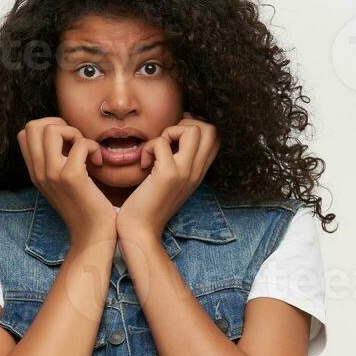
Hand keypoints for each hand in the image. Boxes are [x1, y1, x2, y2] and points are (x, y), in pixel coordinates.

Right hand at [16, 117, 116, 245]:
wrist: (92, 235)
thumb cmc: (84, 207)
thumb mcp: (60, 183)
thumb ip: (55, 161)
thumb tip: (63, 134)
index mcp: (35, 172)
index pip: (24, 133)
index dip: (47, 128)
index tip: (66, 143)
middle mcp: (38, 172)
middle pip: (32, 126)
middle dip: (58, 125)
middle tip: (75, 142)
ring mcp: (52, 174)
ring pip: (51, 129)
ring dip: (75, 133)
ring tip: (86, 150)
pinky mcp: (71, 177)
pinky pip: (81, 143)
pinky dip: (93, 147)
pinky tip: (98, 163)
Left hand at [115, 112, 219, 248]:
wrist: (140, 232)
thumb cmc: (148, 205)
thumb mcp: (171, 182)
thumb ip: (178, 161)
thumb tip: (174, 135)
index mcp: (199, 173)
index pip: (216, 137)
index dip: (195, 127)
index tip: (173, 138)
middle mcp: (197, 171)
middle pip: (210, 129)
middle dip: (185, 124)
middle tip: (166, 141)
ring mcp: (185, 172)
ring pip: (193, 129)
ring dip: (169, 132)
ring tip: (156, 150)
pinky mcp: (167, 175)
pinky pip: (161, 142)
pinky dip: (148, 147)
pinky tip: (143, 165)